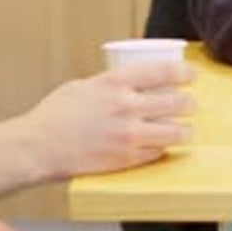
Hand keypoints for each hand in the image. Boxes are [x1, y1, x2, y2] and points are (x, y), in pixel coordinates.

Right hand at [21, 59, 194, 180]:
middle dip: (189, 104)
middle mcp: (127, 106)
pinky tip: (162, 146)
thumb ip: (110, 84)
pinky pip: (156, 153)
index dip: (184, 73)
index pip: (162, 72)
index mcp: (117, 82)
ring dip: (184, 130)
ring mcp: (128, 134)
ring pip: (173, 131)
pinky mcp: (125, 158)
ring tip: (186, 130)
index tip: (193, 74)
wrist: (39, 146)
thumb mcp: (86, 85)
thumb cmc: (56, 113)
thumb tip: (128, 84)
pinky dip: (162, 149)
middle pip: (175, 102)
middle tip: (191, 104)